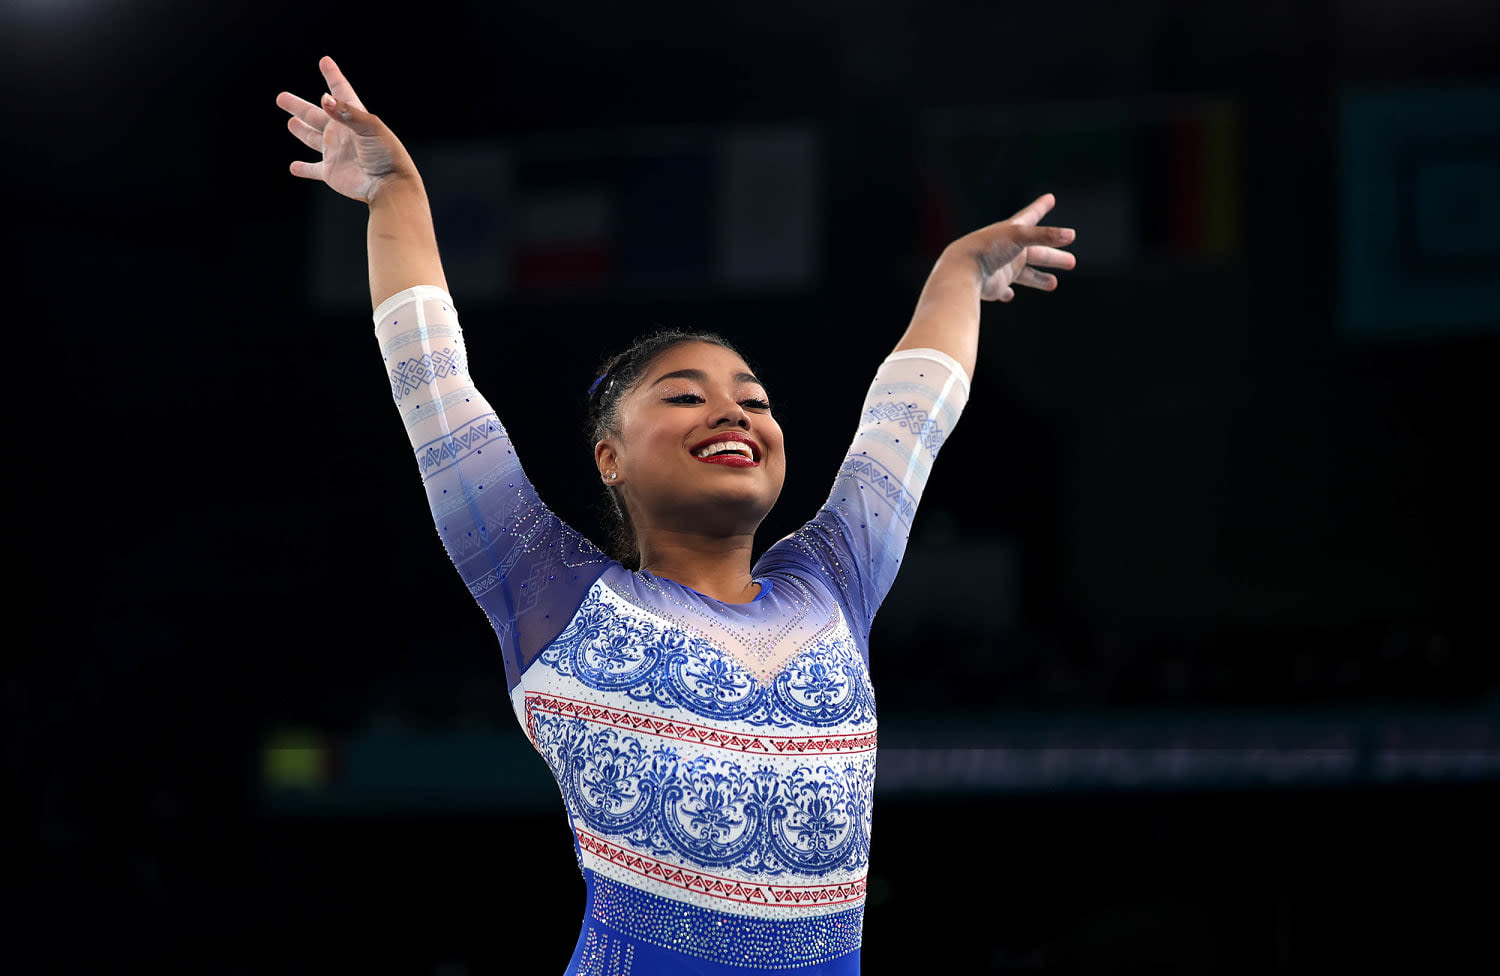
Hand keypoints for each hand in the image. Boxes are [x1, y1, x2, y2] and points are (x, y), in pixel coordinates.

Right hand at [276, 56, 417, 203]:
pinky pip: (313, 169)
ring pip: (312, 138)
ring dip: (301, 131)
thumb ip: (347, 113)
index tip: (325, 61)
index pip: (341, 92)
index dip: (333, 76)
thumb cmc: (386, 154)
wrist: (389, 185)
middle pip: (316, 115)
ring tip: (291, 123)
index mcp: (354, 118)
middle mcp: (342, 133)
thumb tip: (325, 98)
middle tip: (282, 97)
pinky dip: (303, 169)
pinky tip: (293, 167)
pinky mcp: (331, 172)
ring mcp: (336, 152)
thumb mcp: (370, 128)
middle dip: (299, 106)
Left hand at [947, 193, 1076, 301]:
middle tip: (1072, 262)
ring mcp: (1000, 268)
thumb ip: (1046, 236)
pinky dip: (1006, 293)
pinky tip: (1009, 295)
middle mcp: (1008, 250)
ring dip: (1038, 278)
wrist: (962, 271)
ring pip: (1024, 275)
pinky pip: (1002, 290)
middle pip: (1037, 253)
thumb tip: (1070, 235)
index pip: (1030, 216)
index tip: (1049, 198)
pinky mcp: (993, 285)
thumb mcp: (1020, 237)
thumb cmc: (989, 249)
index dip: (1040, 207)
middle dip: (1053, 257)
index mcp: (1012, 233)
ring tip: (1053, 283)